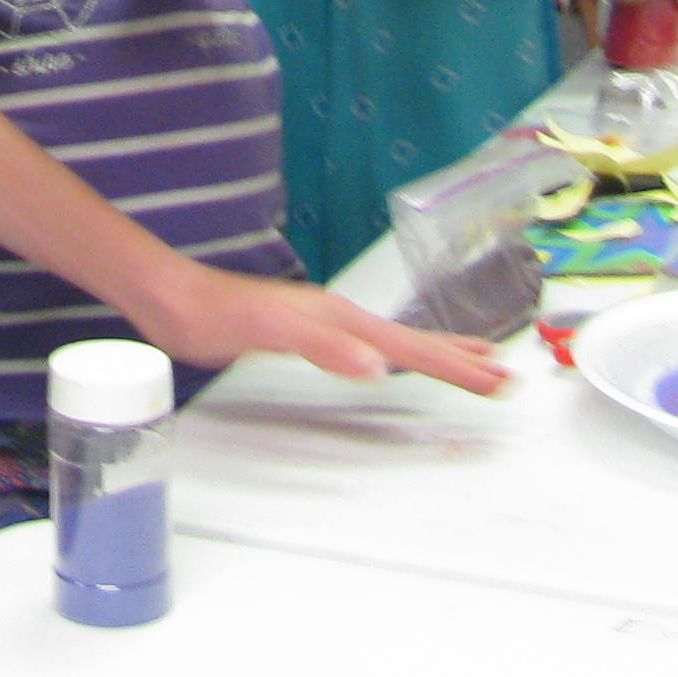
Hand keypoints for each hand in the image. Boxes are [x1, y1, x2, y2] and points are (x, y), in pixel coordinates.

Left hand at [138, 258, 508, 397]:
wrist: (171, 299)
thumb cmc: (215, 313)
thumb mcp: (270, 330)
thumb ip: (324, 346)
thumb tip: (378, 365)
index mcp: (340, 317)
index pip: (410, 347)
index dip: (455, 365)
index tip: (497, 377)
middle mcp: (338, 316)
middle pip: (413, 340)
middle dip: (461, 358)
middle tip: (506, 374)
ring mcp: (324, 324)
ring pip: (396, 341)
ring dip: (438, 354)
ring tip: (474, 360)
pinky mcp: (306, 335)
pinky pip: (370, 347)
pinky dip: (398, 355)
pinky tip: (393, 362)